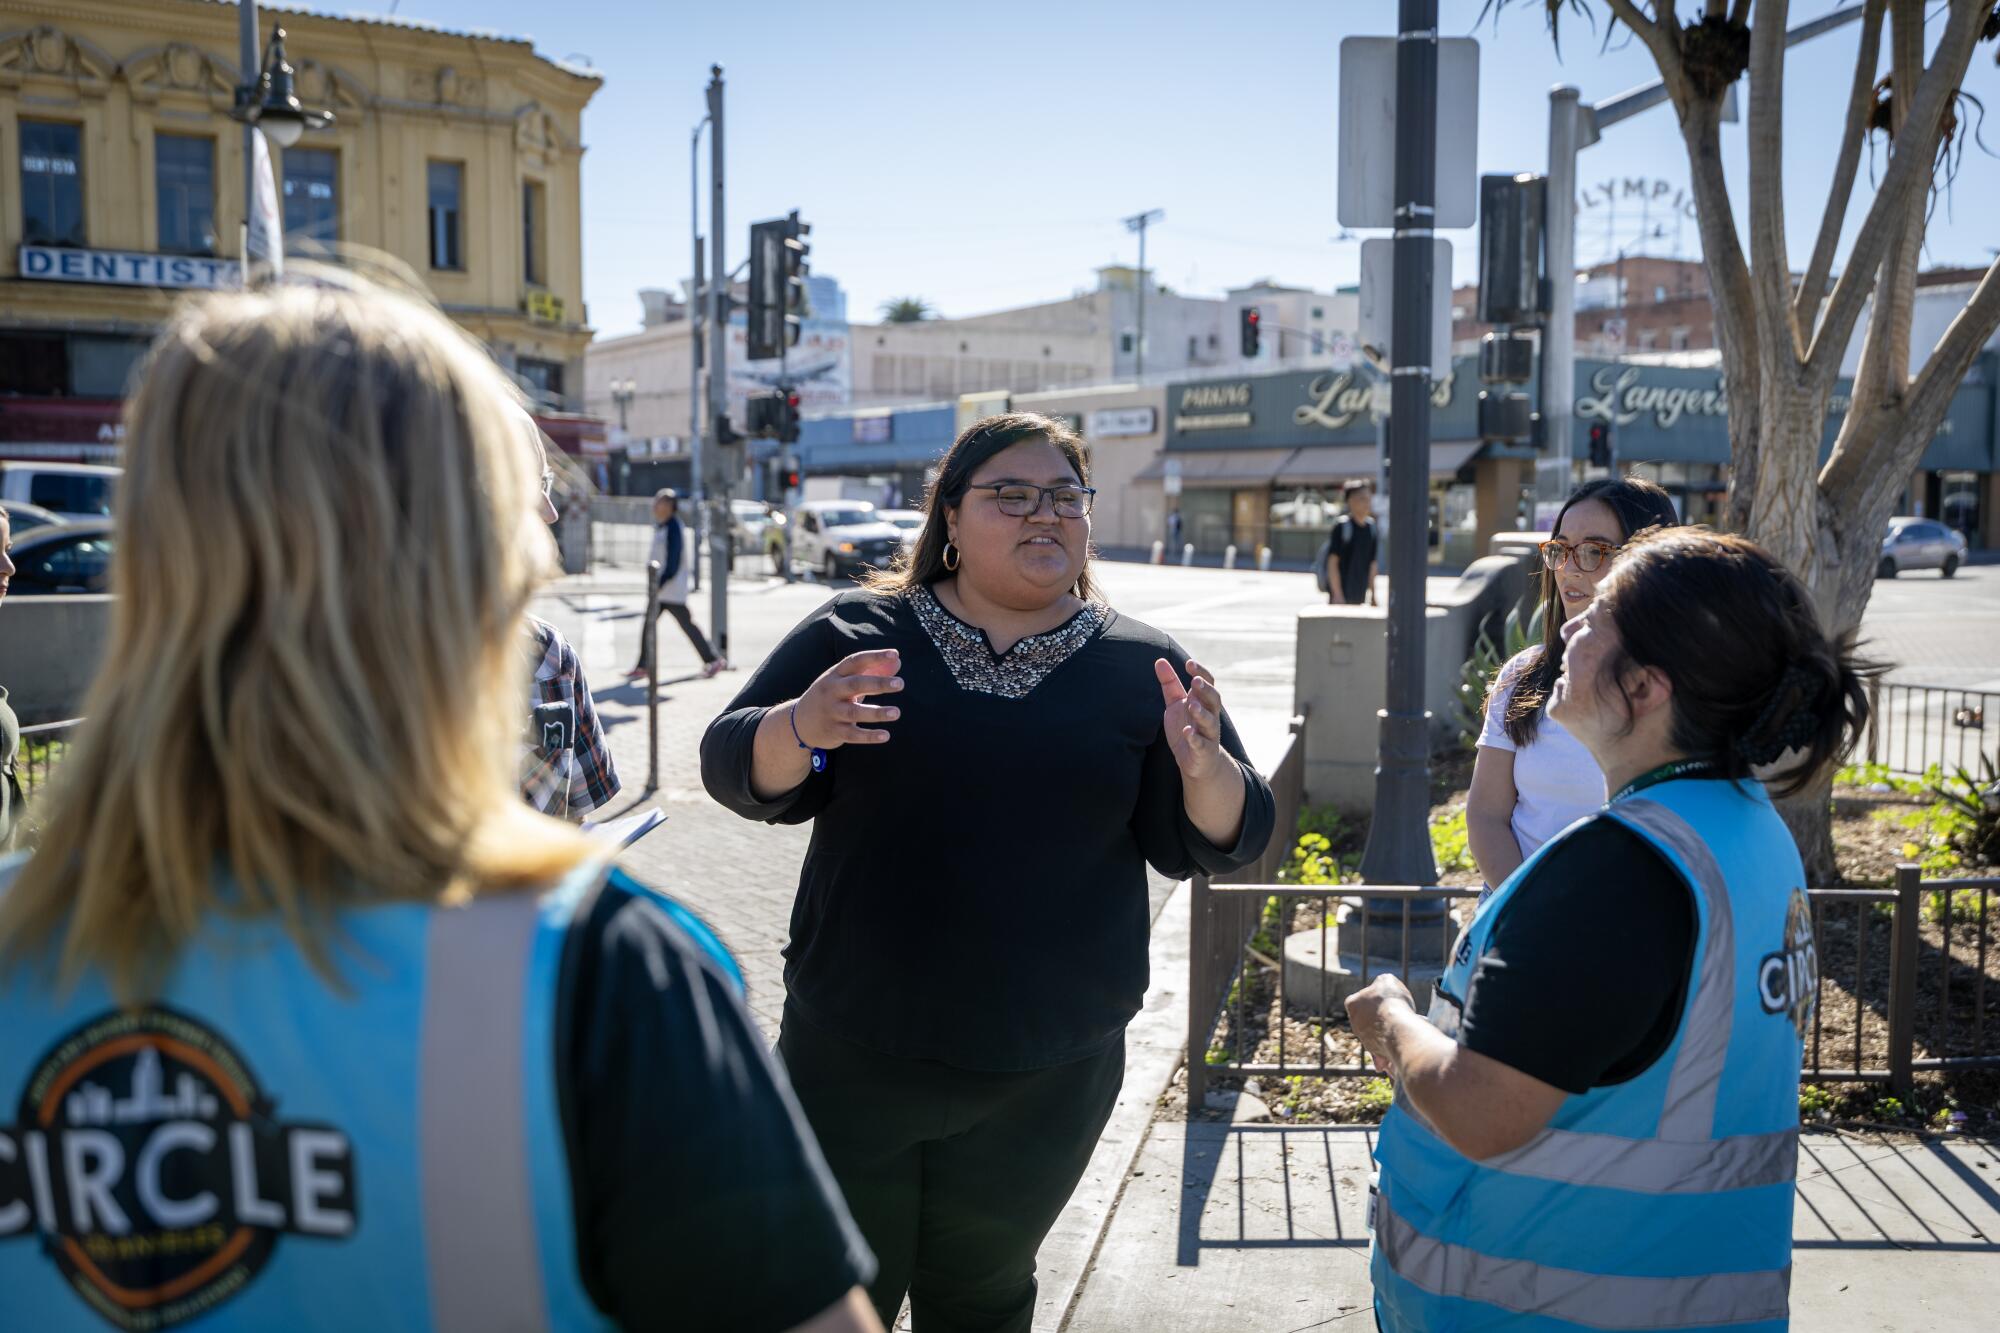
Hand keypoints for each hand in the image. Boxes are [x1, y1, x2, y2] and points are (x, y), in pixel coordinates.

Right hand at [793, 649, 902, 749]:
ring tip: (897, 712)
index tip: (895, 653)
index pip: (855, 661)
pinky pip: (853, 735)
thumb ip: (871, 672)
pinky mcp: (833, 731)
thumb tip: (898, 662)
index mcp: (835, 675)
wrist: (799, 723)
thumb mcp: (844, 681)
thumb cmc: (831, 696)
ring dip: (876, 713)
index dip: (874, 657)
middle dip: (878, 683)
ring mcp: (831, 712)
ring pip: (854, 712)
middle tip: (900, 683)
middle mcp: (832, 691)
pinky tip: (885, 735)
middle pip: (855, 685)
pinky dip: (869, 736)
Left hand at [1154, 657, 1233, 783]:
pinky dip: (1195, 738)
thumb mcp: (1176, 705)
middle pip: (1214, 699)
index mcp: (1203, 702)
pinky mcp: (1204, 751)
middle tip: (1195, 681)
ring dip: (1201, 712)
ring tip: (1192, 705)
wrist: (1198, 762)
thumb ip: (1170, 684)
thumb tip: (1159, 660)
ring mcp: (1208, 734)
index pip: (1207, 683)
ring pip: (1210, 721)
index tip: (1189, 663)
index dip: (1201, 672)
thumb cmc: (1188, 728)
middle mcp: (1210, 716)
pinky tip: (1187, 732)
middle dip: (1206, 690)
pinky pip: (1202, 744)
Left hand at [1344, 973, 1414, 1072]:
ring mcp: (1365, 1039)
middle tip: (1399, 1014)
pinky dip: (1395, 1045)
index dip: (1375, 998)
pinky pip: (1386, 1049)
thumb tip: (1383, 985)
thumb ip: (1382, 982)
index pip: (1360, 1000)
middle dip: (1383, 1017)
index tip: (1387, 999)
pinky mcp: (1377, 1052)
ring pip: (1379, 1035)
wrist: (1398, 1028)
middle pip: (1370, 1019)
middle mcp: (1355, 1023)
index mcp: (1352, 1004)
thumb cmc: (1391, 1002)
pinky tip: (1407, 1037)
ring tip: (1406, 1026)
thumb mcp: (1387, 981)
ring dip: (1391, 1032)